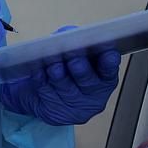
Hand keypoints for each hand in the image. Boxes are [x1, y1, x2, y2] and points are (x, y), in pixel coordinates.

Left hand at [0, 27, 120, 125]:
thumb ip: (73, 40)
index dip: (109, 63)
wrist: (39, 91)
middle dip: (81, 70)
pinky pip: (47, 95)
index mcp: (104, 79)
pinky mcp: (54, 113)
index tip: (108, 53)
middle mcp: (93, 96)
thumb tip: (67, 33)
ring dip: (59, 76)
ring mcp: (74, 108)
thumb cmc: (64, 65)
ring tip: (54, 66)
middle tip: (75, 60)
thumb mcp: (72, 51)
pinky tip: (38, 72)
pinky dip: (42, 81)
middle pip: (88, 82)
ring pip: (67, 90)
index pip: (109, 71)